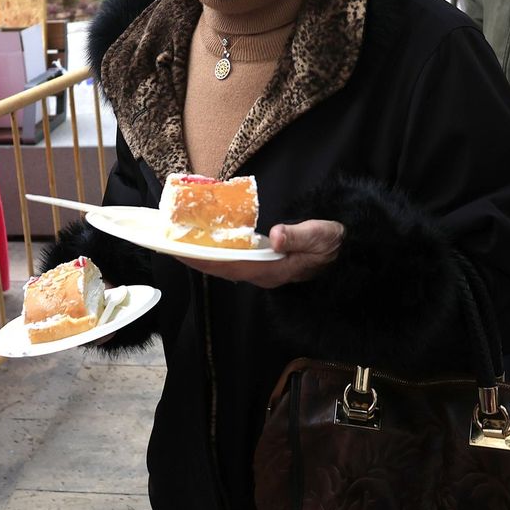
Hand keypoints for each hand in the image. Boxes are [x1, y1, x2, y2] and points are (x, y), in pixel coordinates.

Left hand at [181, 219, 345, 287]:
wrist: (343, 256)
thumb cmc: (331, 245)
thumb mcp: (320, 236)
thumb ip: (299, 236)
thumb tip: (276, 235)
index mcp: (271, 270)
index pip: (229, 266)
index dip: (202, 259)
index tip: (179, 250)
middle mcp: (261, 274)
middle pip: (219, 268)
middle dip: (193, 257)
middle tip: (166, 244)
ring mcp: (261, 271)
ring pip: (223, 265)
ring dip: (200, 255)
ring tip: (177, 242)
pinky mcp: (262, 264)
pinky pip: (232, 260)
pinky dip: (214, 252)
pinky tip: (203, 243)